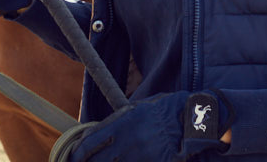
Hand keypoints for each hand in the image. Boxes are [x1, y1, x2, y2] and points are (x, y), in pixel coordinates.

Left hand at [67, 91, 229, 161]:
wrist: (192, 119)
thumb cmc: (165, 110)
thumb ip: (118, 122)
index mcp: (123, 122)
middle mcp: (128, 140)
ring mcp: (140, 155)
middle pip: (98, 161)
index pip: (90, 141)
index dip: (78, 154)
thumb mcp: (138, 108)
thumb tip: (98, 135)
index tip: (74, 158)